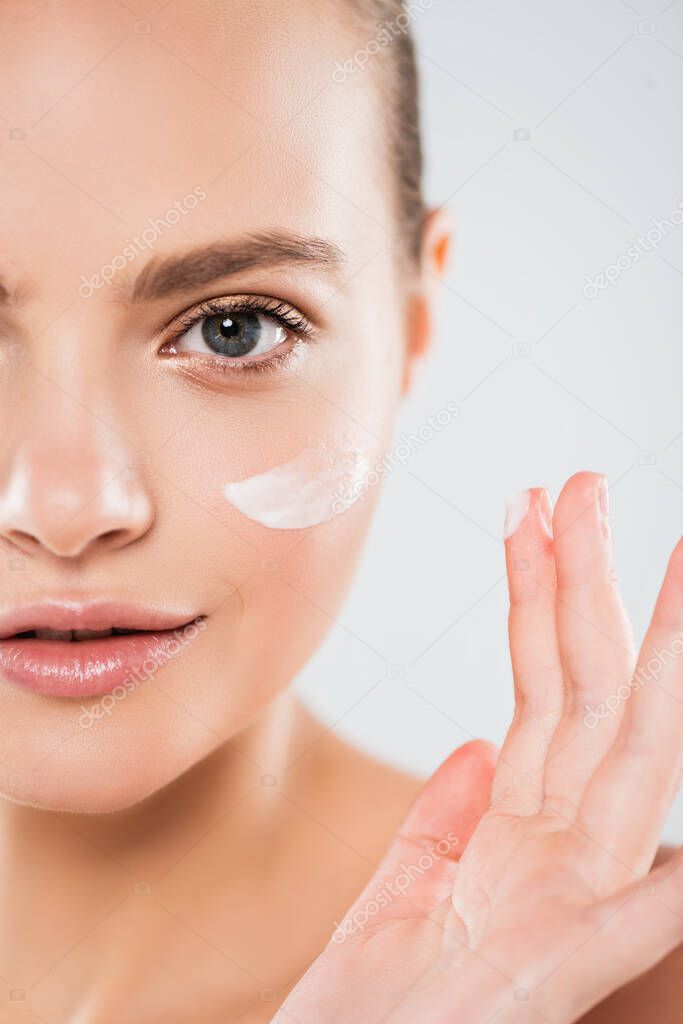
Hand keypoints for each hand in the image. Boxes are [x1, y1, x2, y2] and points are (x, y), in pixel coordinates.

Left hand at [275, 472, 682, 1022]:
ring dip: (649, 651)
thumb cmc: (383, 1004)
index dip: (542, 598)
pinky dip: (679, 864)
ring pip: (627, 748)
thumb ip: (447, 815)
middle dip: (585, 582)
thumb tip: (472, 745)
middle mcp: (559, 845)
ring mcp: (576, 897)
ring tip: (664, 554)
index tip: (536, 515)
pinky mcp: (575, 964)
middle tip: (582, 483)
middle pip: (583, 687)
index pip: (542, 684)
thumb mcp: (408, 889)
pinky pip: (653, 903)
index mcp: (519, 827)